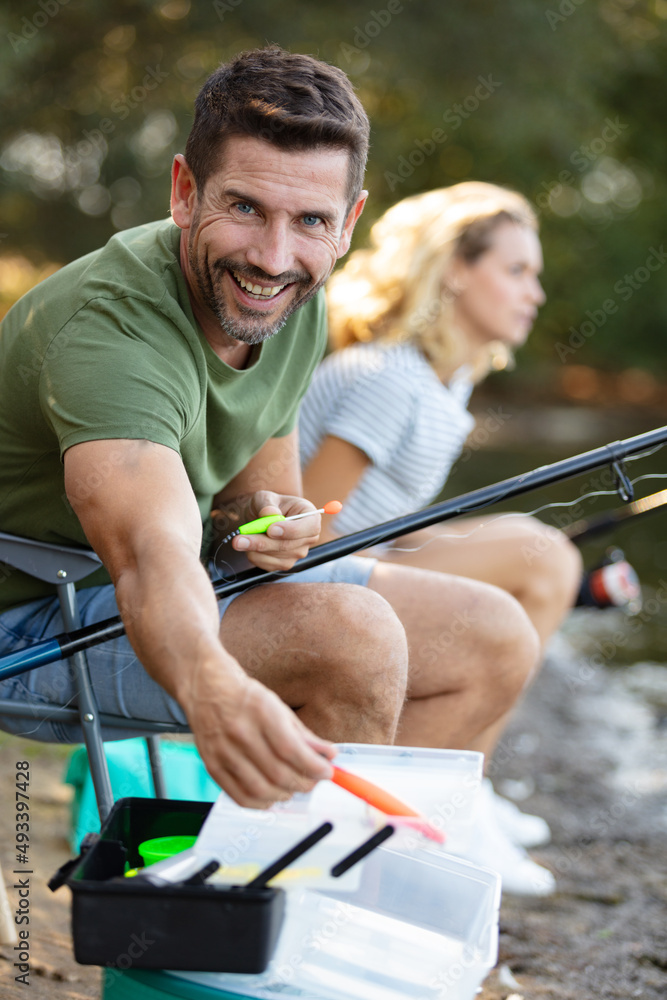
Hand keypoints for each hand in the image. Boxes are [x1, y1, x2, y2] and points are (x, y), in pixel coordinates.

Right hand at [182, 659, 334, 807]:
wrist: (207, 689)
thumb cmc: (246, 698)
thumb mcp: (279, 708)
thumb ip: (304, 735)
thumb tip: (328, 755)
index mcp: (261, 713)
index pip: (291, 750)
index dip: (313, 766)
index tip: (327, 772)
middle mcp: (240, 733)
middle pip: (277, 773)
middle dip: (303, 783)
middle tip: (313, 782)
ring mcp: (223, 751)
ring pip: (260, 789)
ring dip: (284, 795)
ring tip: (293, 789)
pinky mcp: (212, 766)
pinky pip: (239, 796)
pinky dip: (260, 803)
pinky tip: (272, 797)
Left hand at [232, 490, 321, 571]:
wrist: (262, 518)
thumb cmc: (268, 505)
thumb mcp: (265, 497)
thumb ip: (267, 503)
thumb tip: (270, 514)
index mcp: (311, 517)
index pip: (309, 527)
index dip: (291, 530)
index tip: (271, 529)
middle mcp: (309, 538)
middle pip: (288, 545)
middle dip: (262, 543)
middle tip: (239, 539)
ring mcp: (298, 553)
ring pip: (275, 556)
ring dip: (254, 549)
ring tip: (240, 538)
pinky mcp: (285, 564)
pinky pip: (268, 564)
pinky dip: (254, 556)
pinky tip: (249, 545)